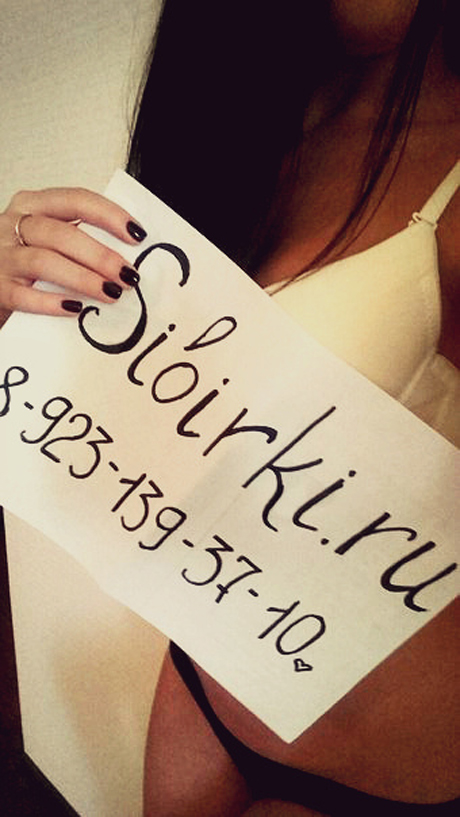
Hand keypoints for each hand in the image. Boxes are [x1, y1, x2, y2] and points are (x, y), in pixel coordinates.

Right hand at [0, 187, 146, 316]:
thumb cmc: (24, 262)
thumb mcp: (47, 239)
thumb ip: (78, 239)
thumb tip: (127, 257)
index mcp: (32, 205)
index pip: (76, 200)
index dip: (109, 215)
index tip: (137, 235)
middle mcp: (13, 225)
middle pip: (60, 234)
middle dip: (99, 255)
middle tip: (127, 275)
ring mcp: (2, 256)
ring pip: (44, 262)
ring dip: (82, 279)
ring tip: (110, 293)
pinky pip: (24, 295)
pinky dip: (51, 302)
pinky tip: (75, 308)